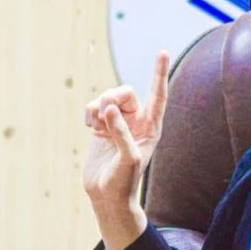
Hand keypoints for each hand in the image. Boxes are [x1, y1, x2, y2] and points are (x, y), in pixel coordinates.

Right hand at [82, 51, 169, 249]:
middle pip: (126, 92)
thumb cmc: (124, 182)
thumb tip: (110, 108)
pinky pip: (94, 107)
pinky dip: (89, 112)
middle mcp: (137, 122)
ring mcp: (118, 124)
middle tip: (103, 112)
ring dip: (98, 105)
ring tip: (94, 123)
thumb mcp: (128, 159)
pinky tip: (88, 126)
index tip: (162, 52)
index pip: (158, 95)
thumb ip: (121, 132)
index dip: (159, 73)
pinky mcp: (101, 127)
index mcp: (151, 127)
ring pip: (108, 97)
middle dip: (112, 96)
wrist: (107, 197)